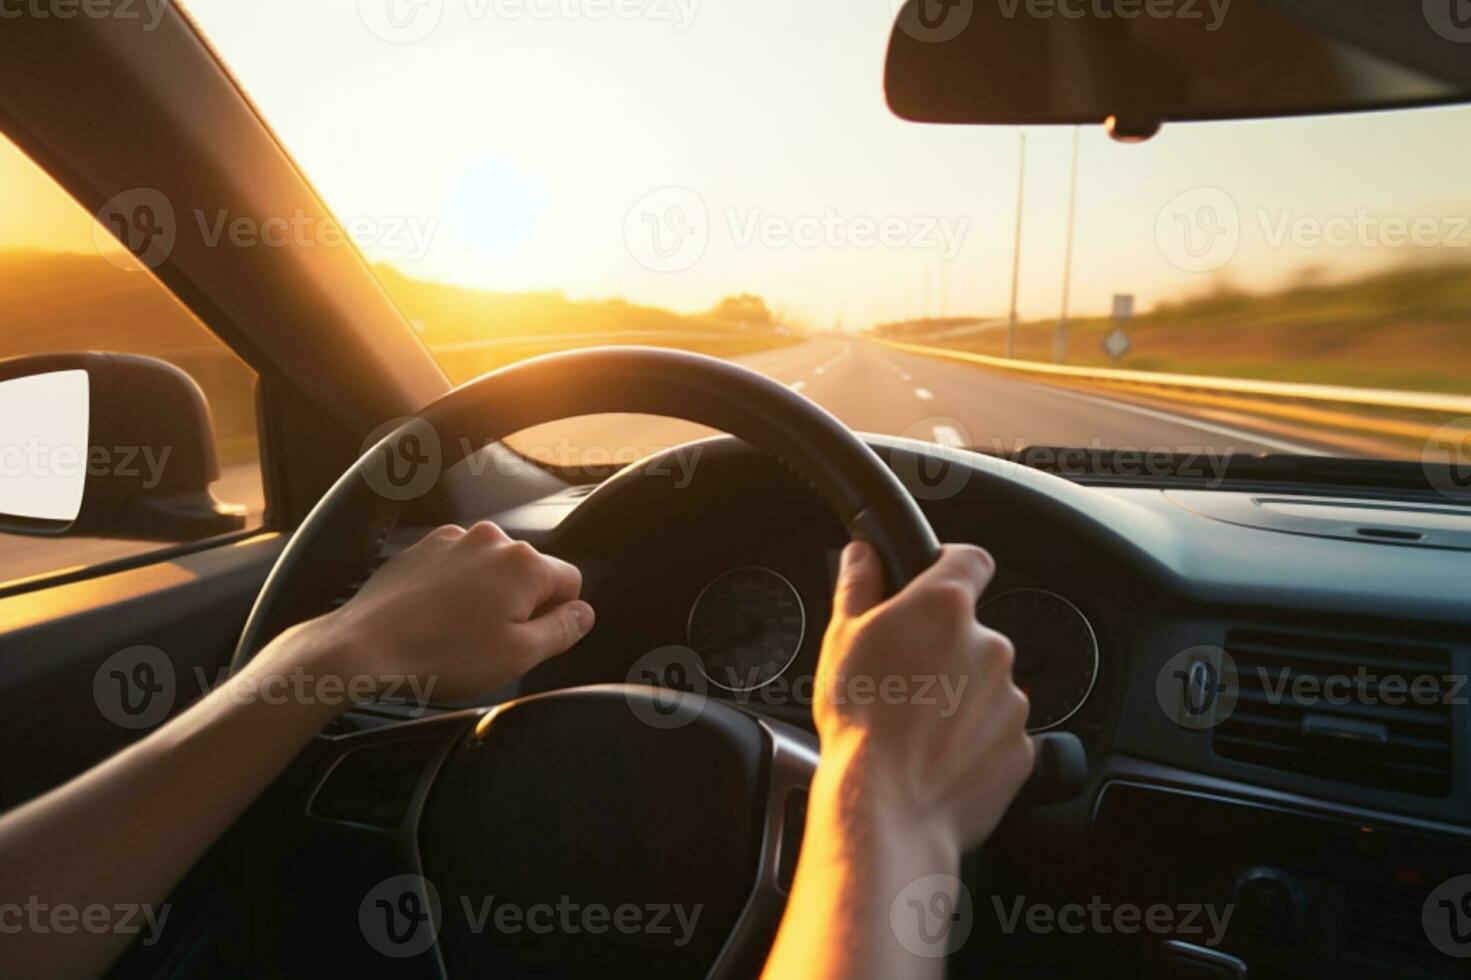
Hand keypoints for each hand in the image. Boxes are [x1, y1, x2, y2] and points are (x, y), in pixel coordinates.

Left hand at [297, 521, 593, 702]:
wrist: (363, 647)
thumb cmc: (441, 655)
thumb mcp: (519, 656)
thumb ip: (563, 629)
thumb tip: (584, 613)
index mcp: (525, 564)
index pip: (570, 584)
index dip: (557, 617)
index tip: (530, 641)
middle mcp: (493, 540)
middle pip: (530, 574)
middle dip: (521, 606)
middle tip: (491, 644)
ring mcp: (455, 540)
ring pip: (493, 570)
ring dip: (487, 597)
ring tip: (459, 634)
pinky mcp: (424, 548)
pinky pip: (459, 567)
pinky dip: (457, 590)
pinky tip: (437, 620)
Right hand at [813, 541, 1032, 849]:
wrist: (886, 807)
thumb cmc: (860, 723)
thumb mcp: (841, 639)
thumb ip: (858, 585)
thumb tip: (863, 555)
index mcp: (945, 608)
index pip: (970, 560)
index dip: (951, 568)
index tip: (934, 583)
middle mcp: (990, 646)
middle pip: (973, 633)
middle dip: (945, 651)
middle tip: (904, 680)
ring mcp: (1011, 699)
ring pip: (986, 686)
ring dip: (960, 699)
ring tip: (916, 728)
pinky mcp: (1021, 748)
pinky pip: (997, 734)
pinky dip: (974, 742)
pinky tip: (936, 757)